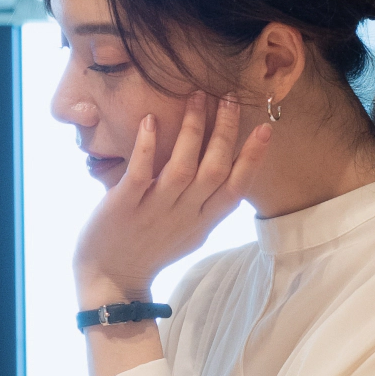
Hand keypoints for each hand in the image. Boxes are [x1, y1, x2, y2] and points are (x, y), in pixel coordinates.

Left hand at [74, 93, 270, 306]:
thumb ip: (206, 204)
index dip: (253, 159)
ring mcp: (153, 212)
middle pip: (213, 170)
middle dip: (225, 131)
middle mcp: (183, 216)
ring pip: (181, 168)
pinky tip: (150, 120)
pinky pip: (139, 175)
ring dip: (191, 131)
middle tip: (229, 96)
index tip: (265, 128)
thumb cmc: (148, 250)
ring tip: (196, 97)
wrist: (109, 280)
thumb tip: (226, 168)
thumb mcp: (188, 233)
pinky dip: (146, 147)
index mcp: (202, 222)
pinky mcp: (123, 208)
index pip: (236, 189)